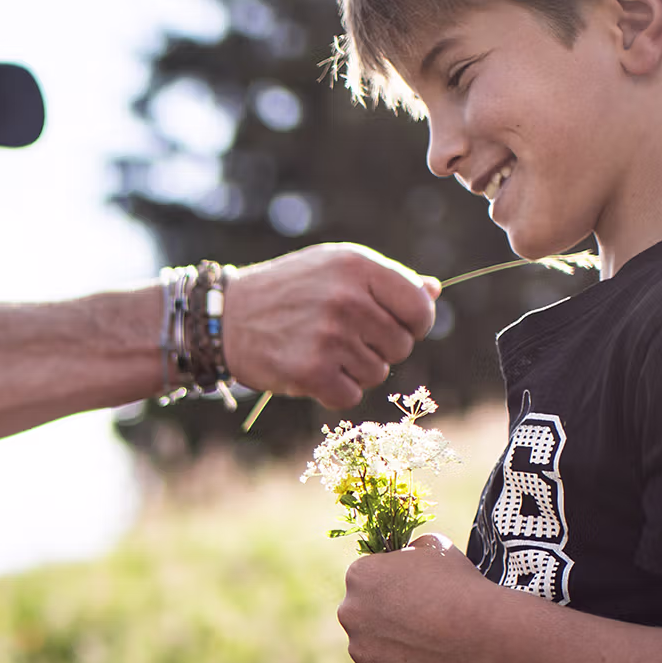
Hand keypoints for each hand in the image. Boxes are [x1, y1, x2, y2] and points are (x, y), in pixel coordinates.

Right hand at [225, 244, 438, 408]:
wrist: (228, 318)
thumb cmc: (291, 291)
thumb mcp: (336, 269)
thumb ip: (387, 281)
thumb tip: (433, 291)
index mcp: (358, 266)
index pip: (420, 309)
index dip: (413, 324)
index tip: (391, 325)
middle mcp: (347, 299)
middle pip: (400, 346)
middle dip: (378, 348)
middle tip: (343, 338)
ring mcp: (329, 337)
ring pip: (376, 373)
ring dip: (354, 370)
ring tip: (322, 350)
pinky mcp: (311, 372)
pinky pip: (350, 396)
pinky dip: (334, 391)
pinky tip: (312, 371)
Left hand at [339, 533, 499, 662]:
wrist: (480, 633)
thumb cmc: (460, 585)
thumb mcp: (436, 547)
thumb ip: (411, 551)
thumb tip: (407, 555)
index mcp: (359, 575)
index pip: (368, 580)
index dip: (393, 586)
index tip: (415, 593)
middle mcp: (349, 612)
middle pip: (364, 616)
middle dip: (386, 618)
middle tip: (421, 623)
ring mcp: (359, 650)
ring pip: (372, 649)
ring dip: (393, 647)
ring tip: (429, 645)